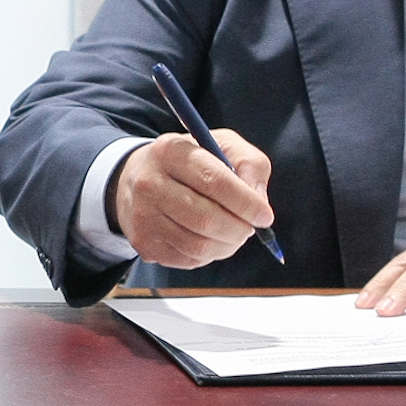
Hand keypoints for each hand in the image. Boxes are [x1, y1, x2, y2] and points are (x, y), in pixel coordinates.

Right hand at [113, 130, 274, 269]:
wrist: (140, 179)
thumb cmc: (191, 162)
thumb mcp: (223, 146)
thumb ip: (250, 164)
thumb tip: (259, 201)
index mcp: (170, 151)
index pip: (214, 181)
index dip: (245, 202)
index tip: (265, 215)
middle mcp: (149, 182)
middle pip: (205, 218)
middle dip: (239, 228)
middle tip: (250, 227)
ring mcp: (142, 215)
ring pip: (198, 244)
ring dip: (227, 245)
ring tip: (234, 233)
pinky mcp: (143, 243)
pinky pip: (188, 259)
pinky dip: (209, 254)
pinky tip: (210, 238)